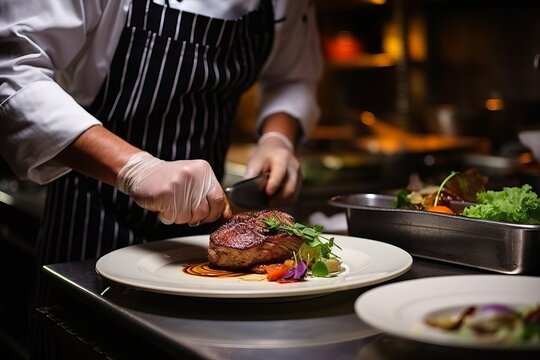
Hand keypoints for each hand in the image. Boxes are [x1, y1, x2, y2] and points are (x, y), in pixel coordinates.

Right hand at [117, 152, 231, 224]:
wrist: (142, 171)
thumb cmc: (168, 179)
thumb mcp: (193, 180)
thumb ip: (207, 194)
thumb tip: (224, 215)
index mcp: (204, 171)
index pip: (219, 199)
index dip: (214, 213)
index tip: (207, 216)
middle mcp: (194, 176)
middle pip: (205, 212)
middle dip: (194, 217)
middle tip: (183, 209)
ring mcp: (180, 184)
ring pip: (188, 217)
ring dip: (179, 216)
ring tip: (171, 204)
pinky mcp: (166, 193)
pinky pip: (173, 217)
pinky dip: (167, 216)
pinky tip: (163, 204)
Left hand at [245, 132, 301, 206]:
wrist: (278, 147)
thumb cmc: (264, 156)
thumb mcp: (255, 161)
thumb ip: (251, 176)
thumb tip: (244, 193)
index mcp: (282, 158)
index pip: (280, 172)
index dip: (273, 185)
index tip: (266, 193)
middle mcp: (293, 167)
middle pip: (290, 188)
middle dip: (278, 199)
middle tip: (267, 203)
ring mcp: (299, 175)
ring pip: (293, 194)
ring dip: (282, 202)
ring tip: (270, 203)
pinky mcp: (299, 182)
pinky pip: (294, 195)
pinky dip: (285, 201)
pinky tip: (276, 201)